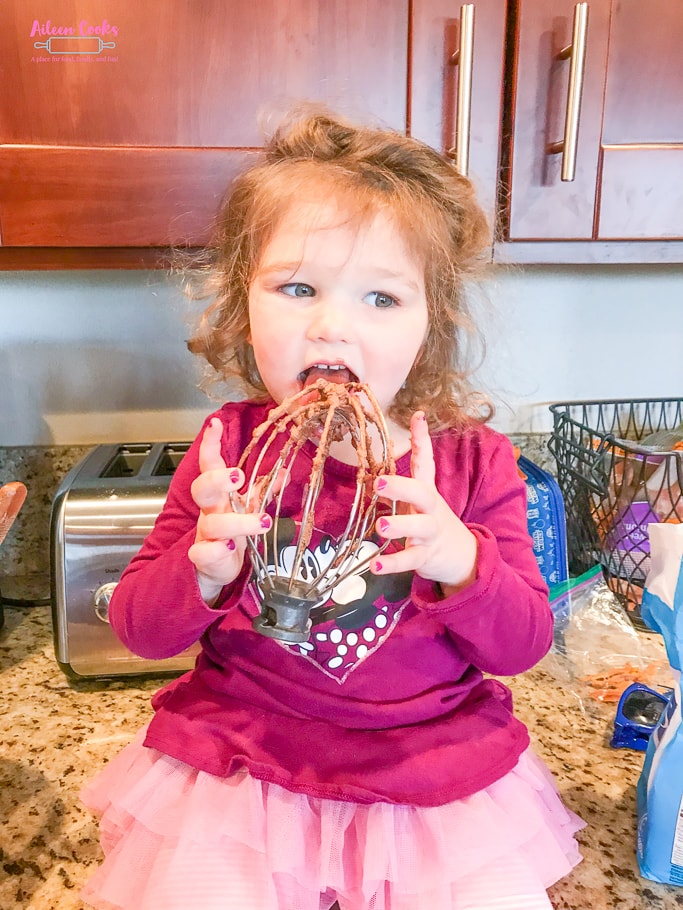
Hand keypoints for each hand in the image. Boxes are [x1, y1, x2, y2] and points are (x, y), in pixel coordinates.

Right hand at [188, 418, 271, 604]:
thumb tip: (285, 471)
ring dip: (238, 521)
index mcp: (220, 495)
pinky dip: (216, 550)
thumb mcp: (248, 507)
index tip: (214, 424)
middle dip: (217, 480)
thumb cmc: (231, 531)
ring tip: (263, 522)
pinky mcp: (204, 557)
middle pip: (202, 489)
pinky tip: (231, 548)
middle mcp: (210, 511)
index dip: (210, 445)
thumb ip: (264, 490)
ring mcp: (205, 534)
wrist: (215, 567)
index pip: (210, 465)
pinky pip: (203, 552)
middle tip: (237, 476)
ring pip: (212, 523)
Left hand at [371, 411, 476, 594]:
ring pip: (418, 527)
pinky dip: (393, 563)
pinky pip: (410, 559)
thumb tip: (381, 464)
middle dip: (401, 487)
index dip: (422, 439)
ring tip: (380, 527)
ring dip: (399, 526)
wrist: (463, 556)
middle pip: (422, 493)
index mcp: (427, 492)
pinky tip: (375, 565)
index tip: (418, 416)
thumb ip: (404, 482)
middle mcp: (430, 509)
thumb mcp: (421, 500)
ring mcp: (430, 533)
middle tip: (379, 483)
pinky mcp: (426, 556)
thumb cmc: (432, 523)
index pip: (426, 461)